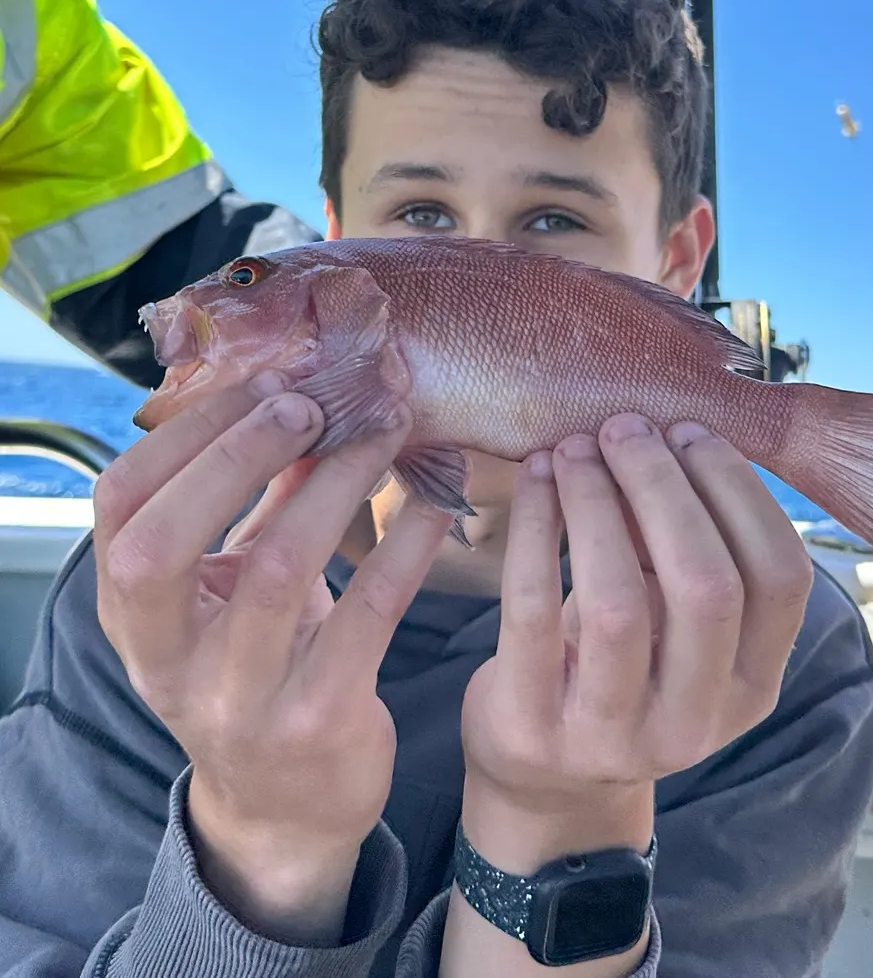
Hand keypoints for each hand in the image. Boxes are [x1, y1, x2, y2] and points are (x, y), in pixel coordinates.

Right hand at [92, 374, 450, 943]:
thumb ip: (258, 503)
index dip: (187, 437)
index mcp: (136, 617)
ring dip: (337, 485)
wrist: (290, 805)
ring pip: (277, 571)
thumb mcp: (237, 590)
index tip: (264, 385)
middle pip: (165, 545)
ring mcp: (239, 699)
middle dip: (240, 456)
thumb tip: (304, 394)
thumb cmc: (262, 667)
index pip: (120, 509)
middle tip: (317, 404)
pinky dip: (405, 547)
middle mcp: (168, 662)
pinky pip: (367, 616)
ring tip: (388, 432)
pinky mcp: (319, 721)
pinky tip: (436, 505)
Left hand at [457, 415, 814, 867]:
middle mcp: (695, 722)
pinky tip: (539, 480)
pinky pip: (534, 610)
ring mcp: (613, 736)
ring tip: (578, 447)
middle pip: (708, 586)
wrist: (543, 777)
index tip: (693, 432)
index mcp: (753, 686)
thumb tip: (673, 435)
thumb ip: (691, 548)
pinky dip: (537, 528)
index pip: (781, 578)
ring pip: (620, 600)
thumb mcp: (677, 621)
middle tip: (627, 428)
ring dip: (598, 502)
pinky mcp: (533, 729)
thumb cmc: (624, 665)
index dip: (741, 492)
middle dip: (666, 487)